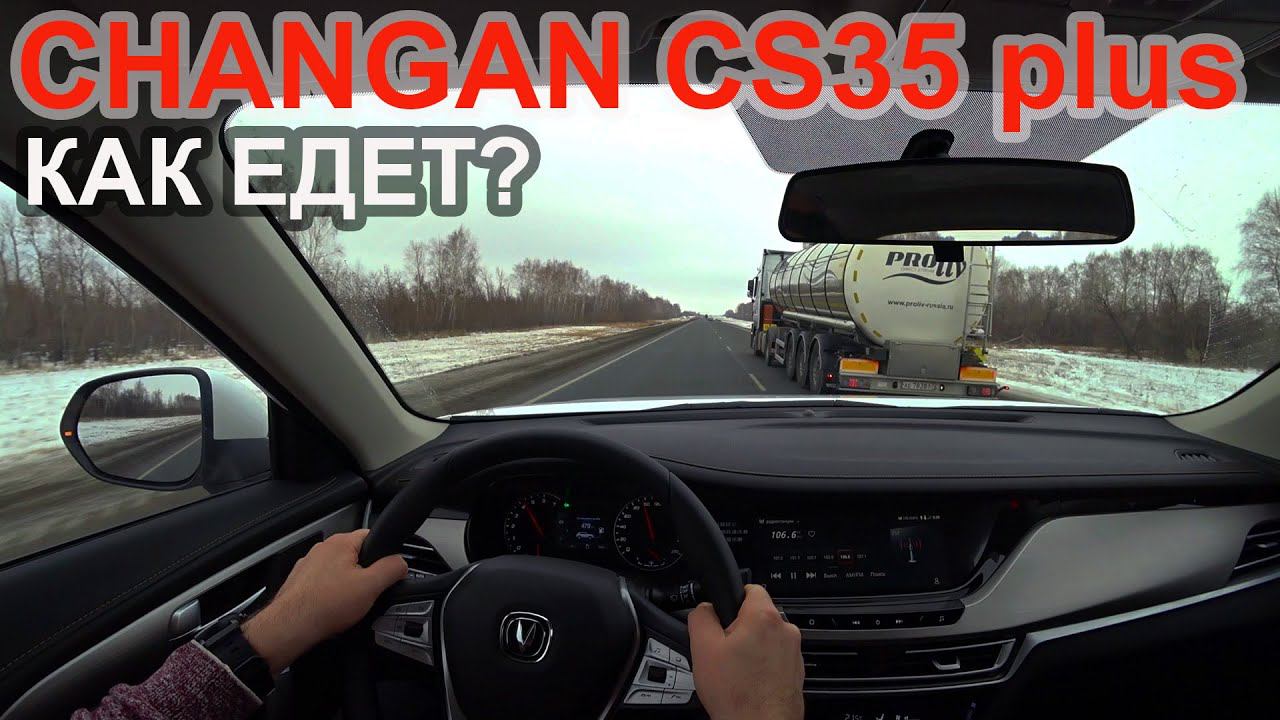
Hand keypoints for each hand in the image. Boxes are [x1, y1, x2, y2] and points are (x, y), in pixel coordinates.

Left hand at [242, 529, 407, 673]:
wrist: (290, 627)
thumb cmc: (324, 606)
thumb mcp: (372, 587)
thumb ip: (392, 569)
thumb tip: (401, 563)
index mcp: (340, 543)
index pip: (371, 536)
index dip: (383, 555)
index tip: (385, 572)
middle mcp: (322, 549)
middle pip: (355, 556)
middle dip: (363, 574)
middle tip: (366, 594)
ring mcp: (308, 565)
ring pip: (337, 572)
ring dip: (344, 586)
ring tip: (346, 606)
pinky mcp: (299, 582)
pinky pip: (322, 585)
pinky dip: (328, 595)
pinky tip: (330, 610)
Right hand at [688, 584, 804, 719]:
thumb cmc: (737, 695)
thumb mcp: (702, 648)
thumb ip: (701, 616)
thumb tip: (704, 608)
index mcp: (764, 617)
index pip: (750, 588)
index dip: (731, 600)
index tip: (723, 616)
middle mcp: (786, 631)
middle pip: (757, 616)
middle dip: (739, 629)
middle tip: (723, 651)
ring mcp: (793, 653)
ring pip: (765, 639)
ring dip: (751, 649)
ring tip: (735, 672)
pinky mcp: (795, 671)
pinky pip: (774, 658)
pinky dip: (762, 666)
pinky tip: (748, 682)